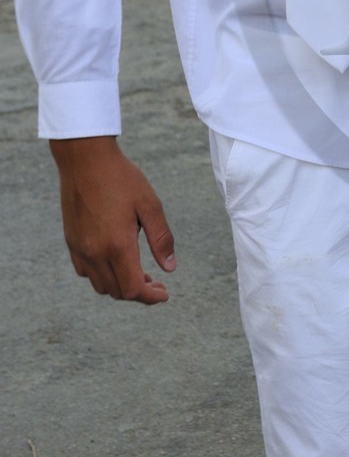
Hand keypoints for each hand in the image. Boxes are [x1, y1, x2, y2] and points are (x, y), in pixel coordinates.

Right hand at [50, 136, 175, 304]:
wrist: (85, 159)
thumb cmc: (122, 178)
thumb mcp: (150, 205)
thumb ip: (161, 239)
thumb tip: (169, 268)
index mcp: (117, 245)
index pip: (132, 289)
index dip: (150, 297)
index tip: (164, 294)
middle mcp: (94, 252)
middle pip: (117, 291)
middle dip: (138, 292)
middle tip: (156, 281)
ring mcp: (79, 248)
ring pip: (100, 285)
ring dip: (120, 285)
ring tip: (138, 272)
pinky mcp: (71, 241)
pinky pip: (86, 271)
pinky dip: (103, 275)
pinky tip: (116, 260)